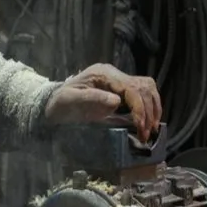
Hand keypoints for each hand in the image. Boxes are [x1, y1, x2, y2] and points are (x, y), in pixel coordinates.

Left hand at [44, 63, 162, 141]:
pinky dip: (150, 106)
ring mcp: (118, 79)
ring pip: (148, 87)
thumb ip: (92, 99)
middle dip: (148, 111)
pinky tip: (148, 120)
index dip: (139, 108)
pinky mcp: (121, 87)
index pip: (131, 88)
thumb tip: (117, 101)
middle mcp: (114, 73)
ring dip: (153, 108)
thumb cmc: (60, 102)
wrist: (53, 102)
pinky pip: (143, 92)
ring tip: (150, 128)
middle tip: (146, 133)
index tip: (140, 126)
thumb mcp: (70, 100)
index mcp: (103, 74)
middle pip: (143, 87)